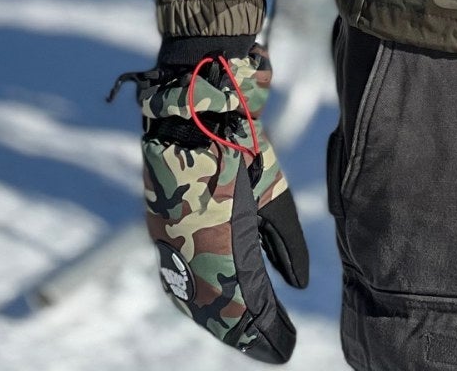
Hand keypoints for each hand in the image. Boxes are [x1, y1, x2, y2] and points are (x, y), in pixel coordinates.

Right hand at [111, 37, 308, 361]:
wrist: (190, 110)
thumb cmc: (240, 147)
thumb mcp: (273, 194)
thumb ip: (284, 242)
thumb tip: (296, 285)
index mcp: (224, 245)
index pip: (249, 307)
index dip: (268, 333)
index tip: (286, 349)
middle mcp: (192, 254)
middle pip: (219, 314)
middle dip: (245, 334)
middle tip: (271, 347)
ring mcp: (170, 246)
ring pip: (193, 304)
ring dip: (219, 324)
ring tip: (245, 336)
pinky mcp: (160, 234)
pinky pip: (177, 283)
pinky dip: (195, 304)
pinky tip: (208, 312)